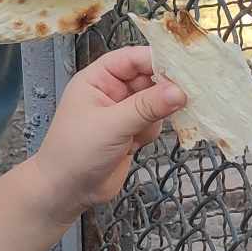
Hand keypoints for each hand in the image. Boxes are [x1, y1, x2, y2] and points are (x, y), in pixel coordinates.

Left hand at [28, 47, 184, 218]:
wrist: (65, 192)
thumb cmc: (74, 153)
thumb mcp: (112, 125)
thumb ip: (146, 107)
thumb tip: (179, 91)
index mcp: (97, 79)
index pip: (132, 58)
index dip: (157, 60)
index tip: (184, 67)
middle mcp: (111, 92)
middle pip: (148, 78)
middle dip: (164, 89)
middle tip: (186, 96)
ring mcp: (122, 113)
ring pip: (155, 102)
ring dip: (158, 114)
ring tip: (143, 130)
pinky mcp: (131, 133)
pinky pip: (154, 122)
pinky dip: (153, 130)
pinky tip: (138, 144)